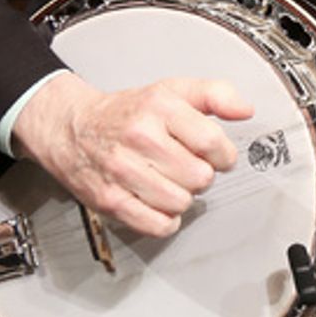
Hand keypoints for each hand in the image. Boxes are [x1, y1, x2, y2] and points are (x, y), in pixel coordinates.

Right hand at [13, 71, 253, 238]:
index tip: (215, 154)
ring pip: (181, 203)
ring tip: (168, 181)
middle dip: (200, 174)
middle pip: (200, 177)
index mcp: (159, 107)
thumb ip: (215, 95)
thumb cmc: (125, 113)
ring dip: (182, 197)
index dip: (223, 154)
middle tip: (184, 165)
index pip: (212, 141)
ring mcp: (123, 170)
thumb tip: (245, 109)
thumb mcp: (171, 91)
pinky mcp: (110, 200)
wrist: (70, 128)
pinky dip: (165, 220)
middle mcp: (140, 137)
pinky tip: (158, 202)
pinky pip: (158, 225)